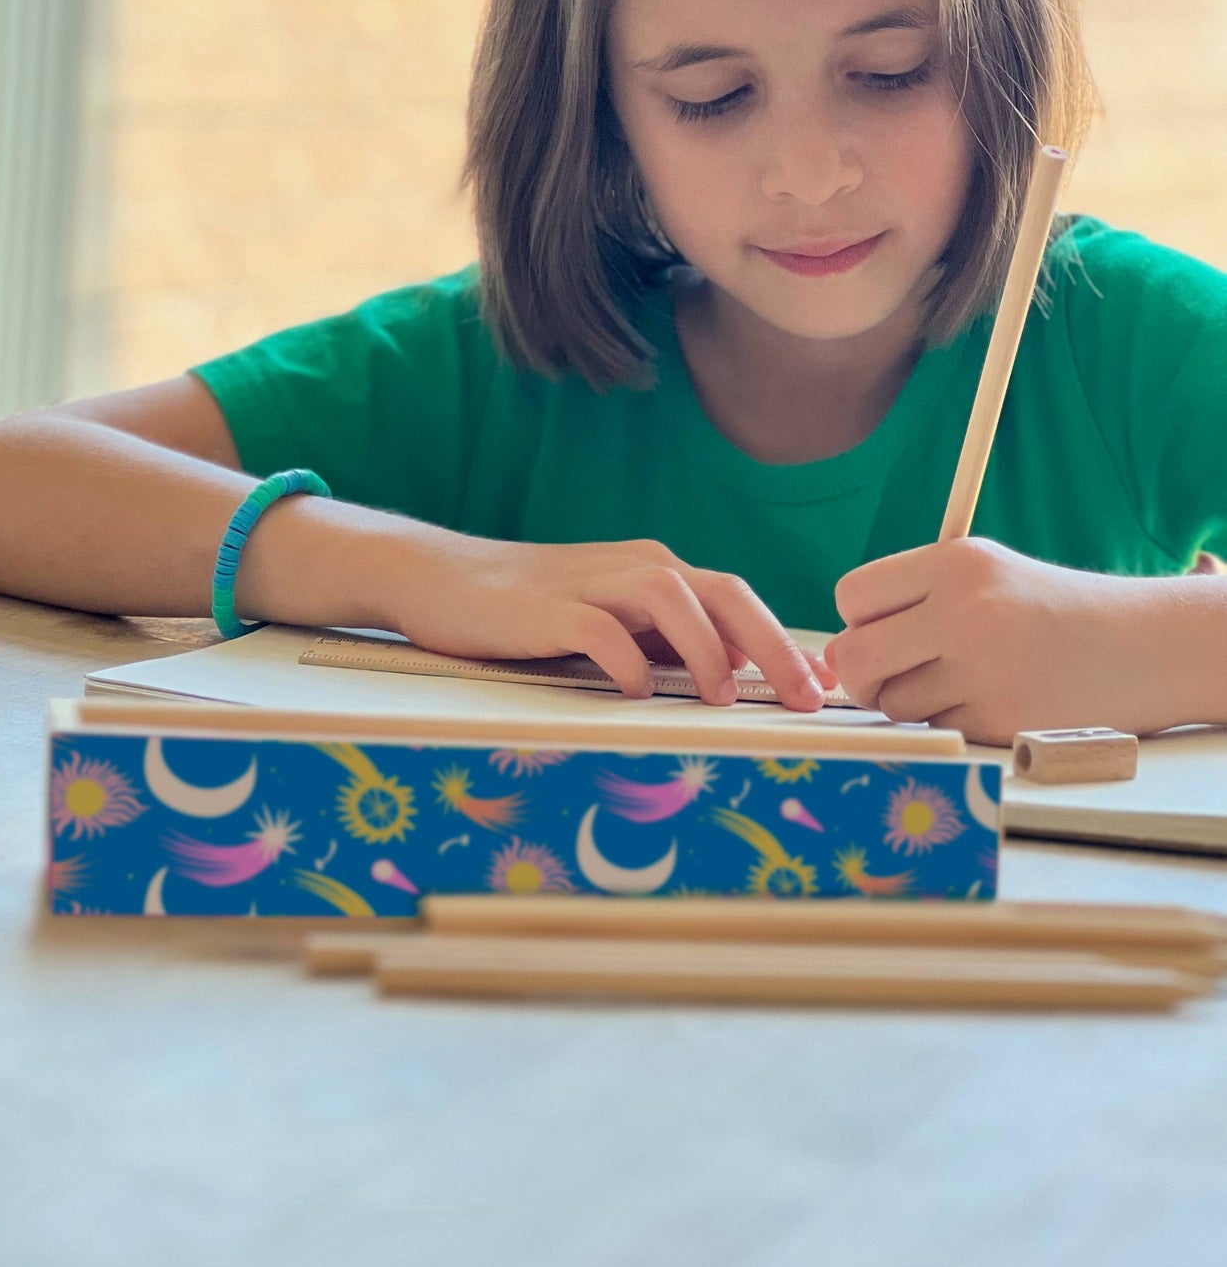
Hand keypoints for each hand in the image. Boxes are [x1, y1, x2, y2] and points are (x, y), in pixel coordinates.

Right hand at [384, 529, 831, 709]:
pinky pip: (599, 627)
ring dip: (706, 646)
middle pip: (724, 593)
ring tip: (722, 695)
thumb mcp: (610, 623)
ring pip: (672, 596)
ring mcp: (591, 583)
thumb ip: (662, 641)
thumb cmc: (531, 610)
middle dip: (772, 645)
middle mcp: (635, 568)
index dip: (786, 642)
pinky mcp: (546, 606)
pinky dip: (626, 658)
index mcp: (657, 573)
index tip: (824, 689)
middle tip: (806, 698)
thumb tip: (732, 676)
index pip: (739, 600)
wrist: (441, 578)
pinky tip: (635, 690)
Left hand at [828, 537, 1150, 743]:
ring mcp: (980, 670)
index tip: (883, 629)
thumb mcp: (982, 573)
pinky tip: (990, 698)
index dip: (857, 620)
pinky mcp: (996, 720)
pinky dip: (949, 720)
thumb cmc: (1045, 609)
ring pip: (889, 701)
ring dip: (909, 699)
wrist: (1137, 647)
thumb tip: (828, 657)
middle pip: (852, 657)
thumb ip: (907, 601)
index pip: (851, 596)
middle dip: (861, 673)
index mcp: (955, 564)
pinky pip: (932, 727)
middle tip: (891, 673)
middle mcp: (963, 613)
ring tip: (961, 678)